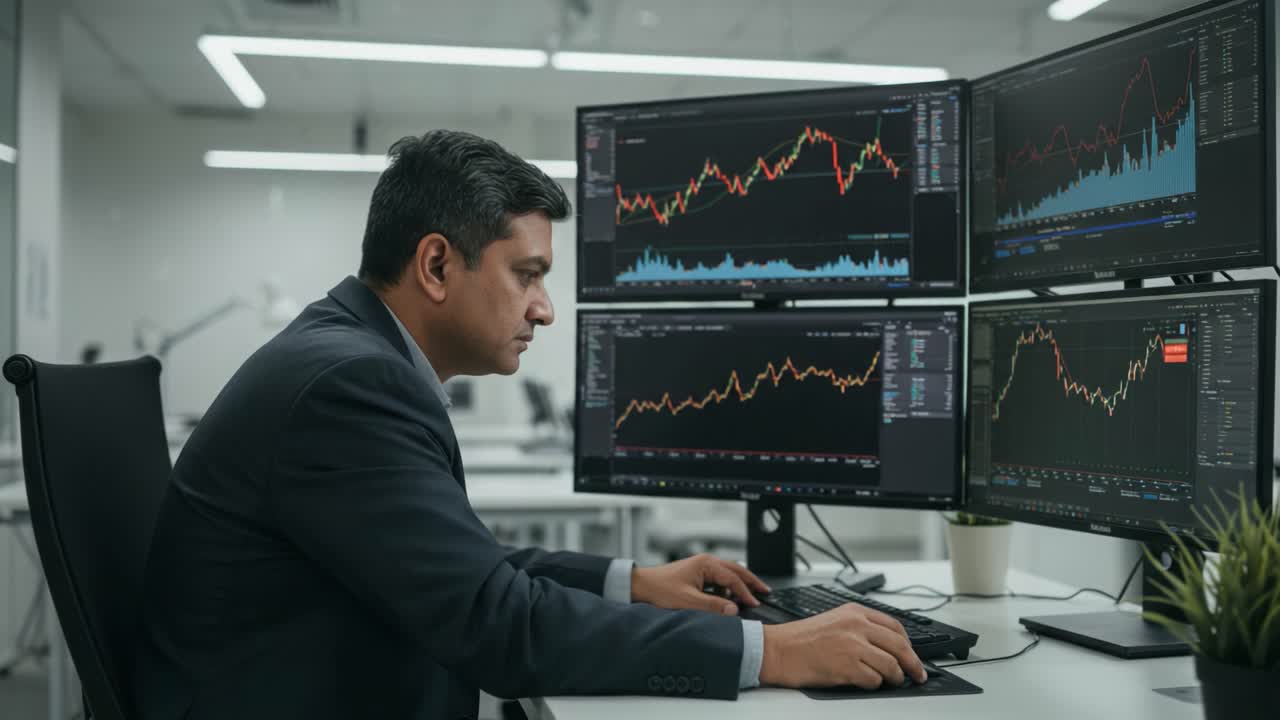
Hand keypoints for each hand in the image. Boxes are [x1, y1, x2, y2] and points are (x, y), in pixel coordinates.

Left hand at [631, 553, 770, 615]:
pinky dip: (728, 587)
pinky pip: (718, 579)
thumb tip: (734, 609)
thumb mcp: (688, 601)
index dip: (746, 592)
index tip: (755, 604)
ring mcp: (701, 567)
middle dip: (751, 581)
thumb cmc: (660, 590)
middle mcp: (706, 562)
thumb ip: (713, 606)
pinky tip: (731, 597)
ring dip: (740, 583)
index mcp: (706, 564)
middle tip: (765, 591)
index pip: (733, 578)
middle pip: (735, 570)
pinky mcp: (696, 575)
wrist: (641, 587)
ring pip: (728, 574)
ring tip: (752, 593)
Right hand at [759, 603, 926, 688]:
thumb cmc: (801, 639)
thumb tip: (887, 646)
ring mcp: (853, 645)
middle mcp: (857, 625)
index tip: (913, 655)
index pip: (895, 627)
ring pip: (891, 665)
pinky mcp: (848, 666)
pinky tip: (866, 682)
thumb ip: (860, 627)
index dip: (909, 644)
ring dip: (894, 677)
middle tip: (917, 674)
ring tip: (890, 681)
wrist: (778, 650)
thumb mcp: (834, 620)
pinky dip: (874, 684)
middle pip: (900, 646)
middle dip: (913, 664)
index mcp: (855, 612)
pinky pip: (875, 680)